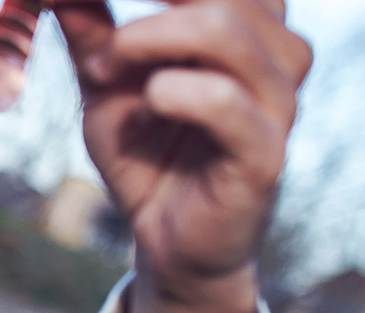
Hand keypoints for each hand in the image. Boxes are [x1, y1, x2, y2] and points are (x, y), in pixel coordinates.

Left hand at [50, 0, 309, 312]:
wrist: (165, 238)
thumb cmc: (144, 148)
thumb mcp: (104, 79)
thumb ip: (89, 26)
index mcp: (247, 27)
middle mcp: (274, 57)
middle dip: (152, 5)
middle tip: (103, 34)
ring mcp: (276, 105)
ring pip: (227, 33)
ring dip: (148, 39)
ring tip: (104, 68)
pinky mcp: (264, 155)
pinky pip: (226, 103)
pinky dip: (174, 92)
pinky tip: (148, 102)